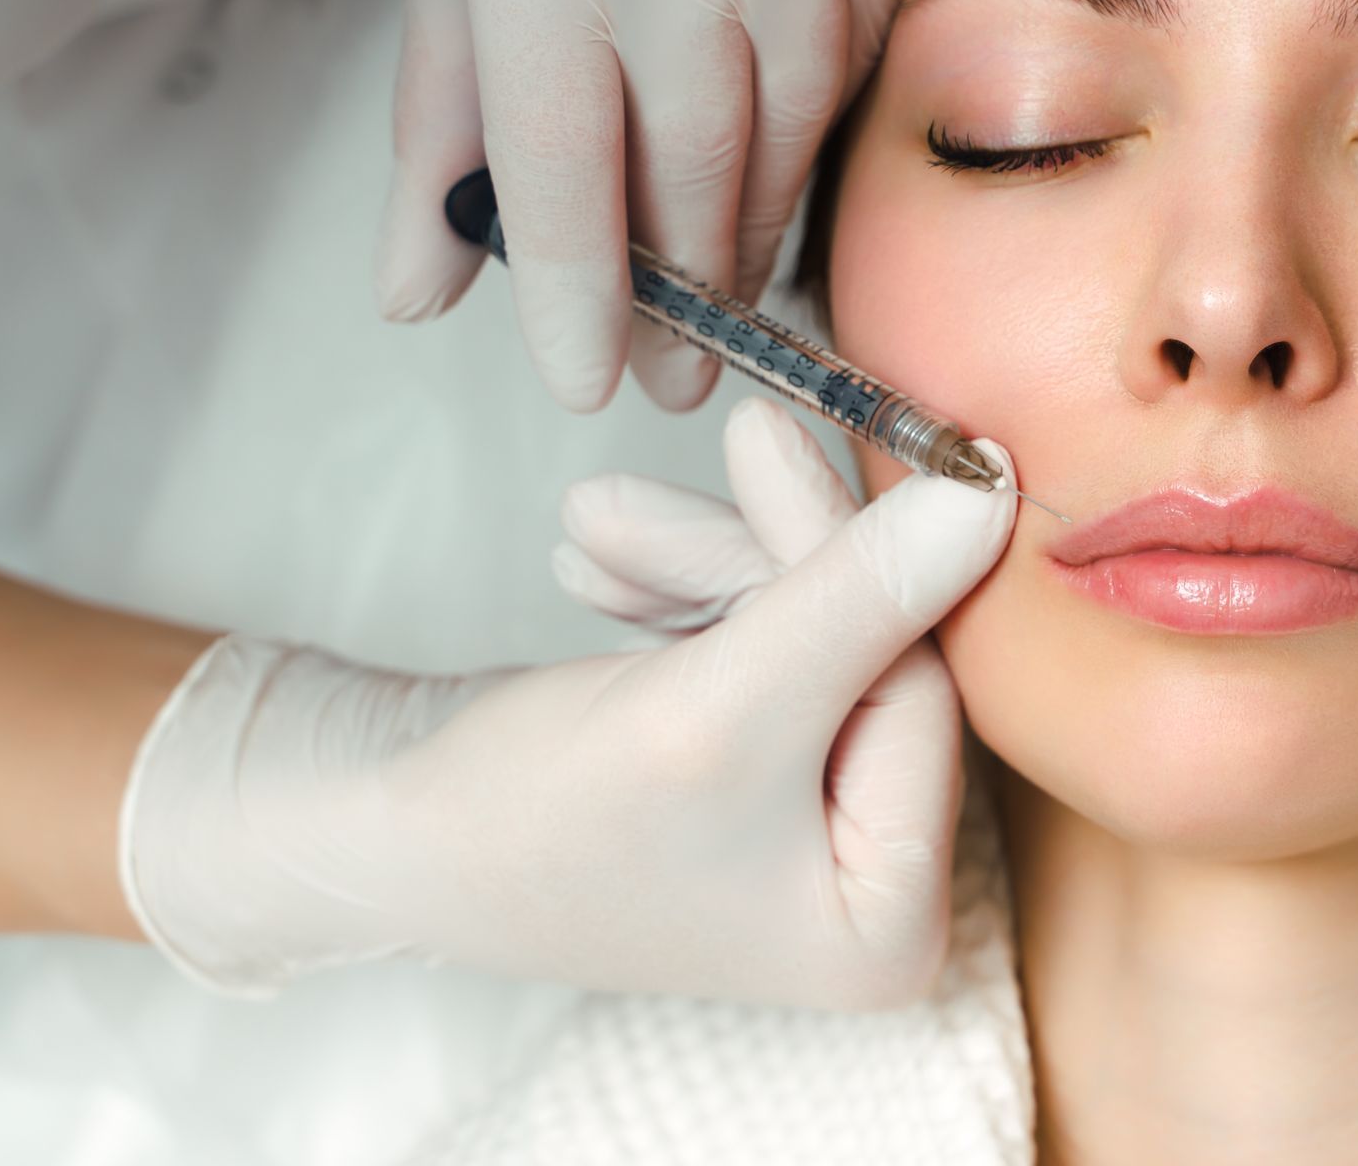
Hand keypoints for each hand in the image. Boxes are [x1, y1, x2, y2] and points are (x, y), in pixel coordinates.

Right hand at [120, 399, 1016, 1005]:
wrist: (370, 833)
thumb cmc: (526, 815)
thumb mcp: (713, 704)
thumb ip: (856, 597)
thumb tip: (988, 496)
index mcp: (893, 922)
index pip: (917, 694)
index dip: (835, 561)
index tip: (759, 436)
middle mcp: (876, 884)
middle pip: (869, 655)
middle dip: (747, 560)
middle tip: (629, 490)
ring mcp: (818, 829)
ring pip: (812, 632)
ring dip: (703, 564)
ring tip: (591, 527)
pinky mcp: (764, 772)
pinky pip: (767, 647)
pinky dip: (690, 595)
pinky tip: (604, 574)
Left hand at [373, 0, 951, 412]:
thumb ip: (440, 110)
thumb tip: (421, 285)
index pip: (560, 173)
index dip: (574, 293)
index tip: (582, 376)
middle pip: (694, 180)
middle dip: (682, 297)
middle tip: (671, 378)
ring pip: (789, 141)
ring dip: (753, 236)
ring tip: (726, 299)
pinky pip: (854, 72)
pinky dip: (813, 142)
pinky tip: (782, 177)